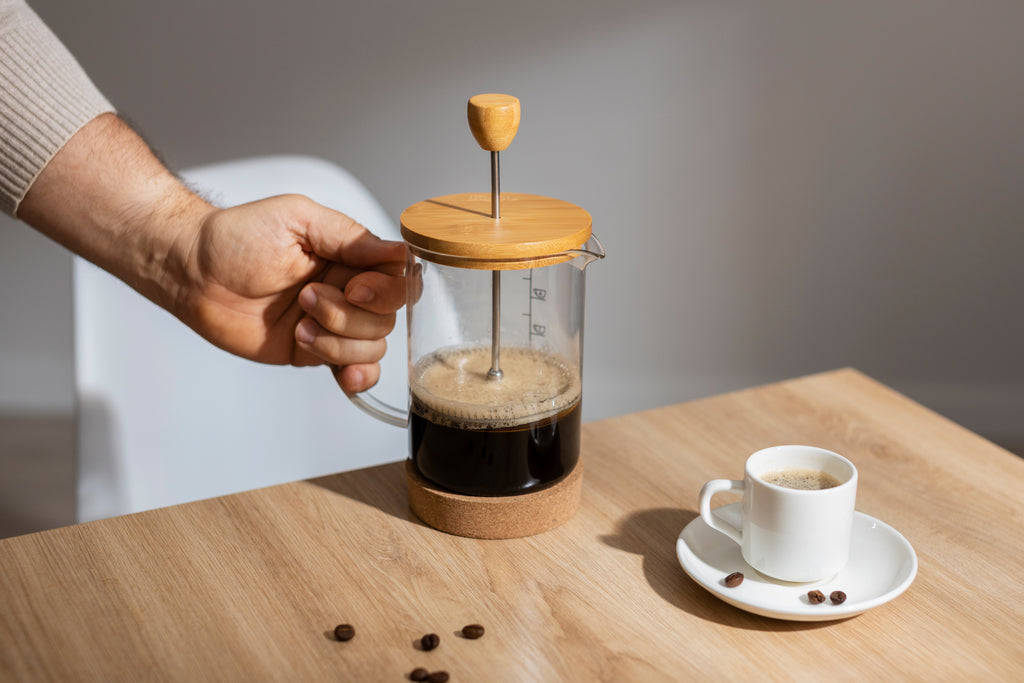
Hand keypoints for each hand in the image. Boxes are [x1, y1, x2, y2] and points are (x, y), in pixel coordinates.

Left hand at [183, 194, 405, 392]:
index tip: (354, 287)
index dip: (384, 290)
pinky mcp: (313, 351)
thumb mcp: (296, 218)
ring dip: (337, 341)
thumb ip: (348, 235)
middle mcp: (347, 290)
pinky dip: (355, 376)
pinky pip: (353, 370)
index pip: (397, 279)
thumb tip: (398, 250)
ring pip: (371, 347)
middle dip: (348, 316)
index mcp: (350, 256)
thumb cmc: (236, 238)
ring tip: (299, 324)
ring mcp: (332, 324)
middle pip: (386, 318)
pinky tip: (342, 374)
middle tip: (306, 297)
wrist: (192, 273)